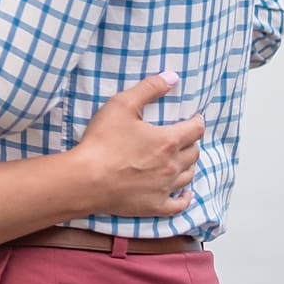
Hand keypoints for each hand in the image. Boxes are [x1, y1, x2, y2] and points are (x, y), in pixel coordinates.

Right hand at [69, 72, 204, 217]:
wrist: (86, 179)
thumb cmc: (102, 141)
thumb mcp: (121, 105)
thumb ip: (148, 89)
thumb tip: (172, 77)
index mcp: (168, 140)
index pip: (195, 129)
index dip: (197, 121)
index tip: (194, 118)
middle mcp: (173, 165)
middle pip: (193, 153)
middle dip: (191, 142)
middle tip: (183, 137)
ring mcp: (165, 188)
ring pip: (188, 175)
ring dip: (188, 165)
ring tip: (181, 160)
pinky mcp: (155, 206)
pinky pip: (179, 204)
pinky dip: (185, 198)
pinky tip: (185, 193)